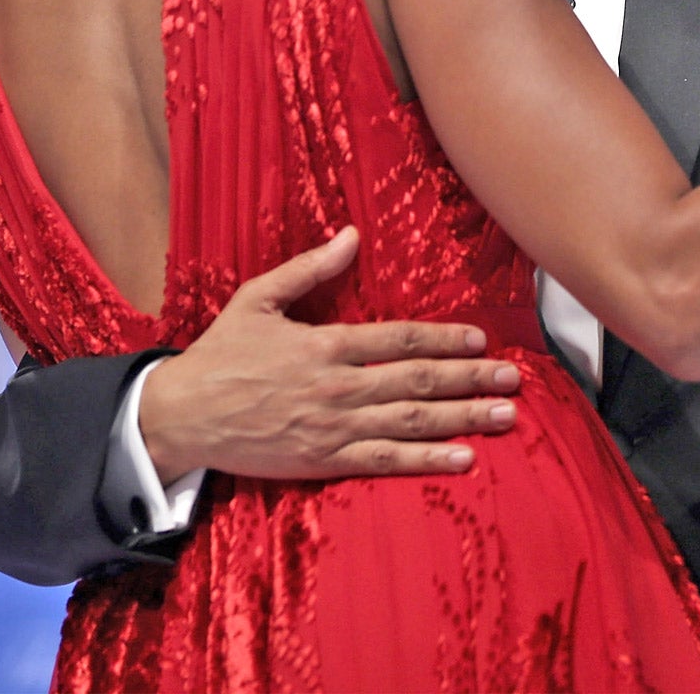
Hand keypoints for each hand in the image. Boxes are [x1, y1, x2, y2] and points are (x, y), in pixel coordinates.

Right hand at [137, 227, 520, 483]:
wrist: (184, 416)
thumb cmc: (220, 354)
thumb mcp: (258, 299)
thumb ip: (309, 270)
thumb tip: (351, 237)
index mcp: (325, 344)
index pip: (398, 339)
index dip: (444, 338)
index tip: (480, 340)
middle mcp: (338, 387)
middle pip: (418, 381)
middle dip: (471, 379)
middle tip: (514, 379)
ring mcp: (334, 428)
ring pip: (412, 423)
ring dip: (464, 418)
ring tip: (505, 415)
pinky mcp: (325, 462)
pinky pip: (385, 462)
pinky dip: (427, 460)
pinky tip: (463, 458)